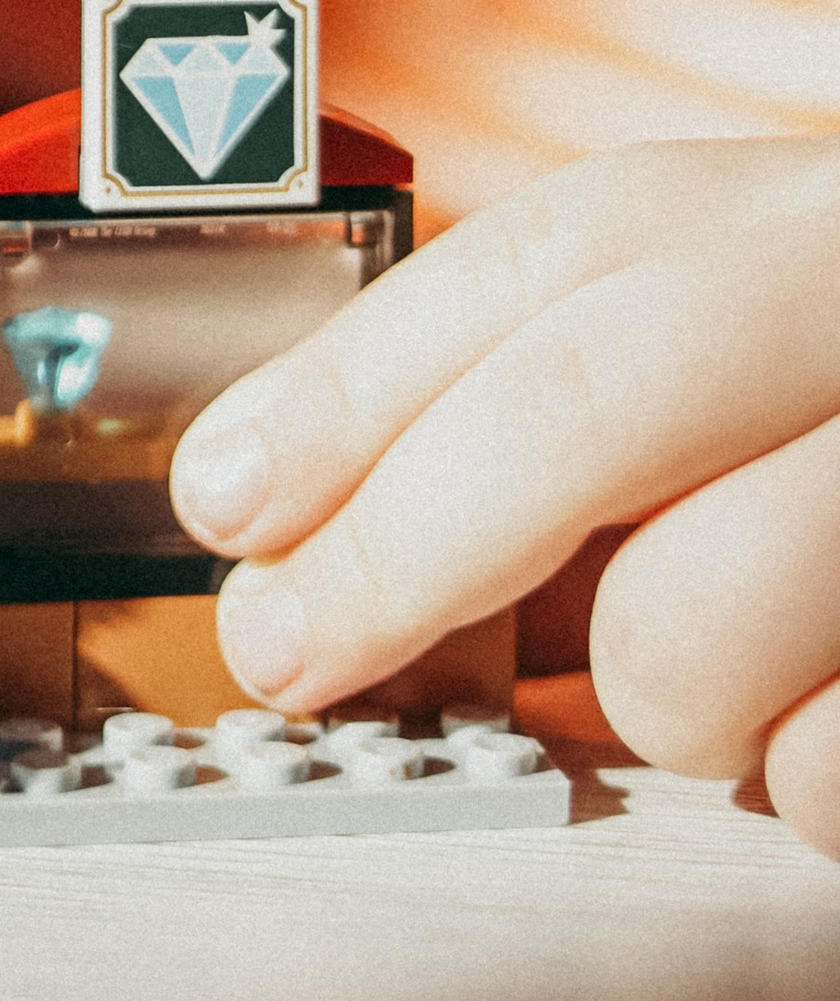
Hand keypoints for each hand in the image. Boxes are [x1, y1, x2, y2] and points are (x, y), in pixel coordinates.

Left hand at [165, 138, 839, 851]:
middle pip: (592, 396)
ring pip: (698, 621)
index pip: (534, 270)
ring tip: (715, 692)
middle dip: (404, 548)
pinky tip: (831, 733)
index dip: (347, 393)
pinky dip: (803, 787)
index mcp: (788, 213)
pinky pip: (829, 772)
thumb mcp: (741, 357)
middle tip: (291, 651)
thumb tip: (290, 534)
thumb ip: (554, 413)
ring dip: (661, 702)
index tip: (221, 507)